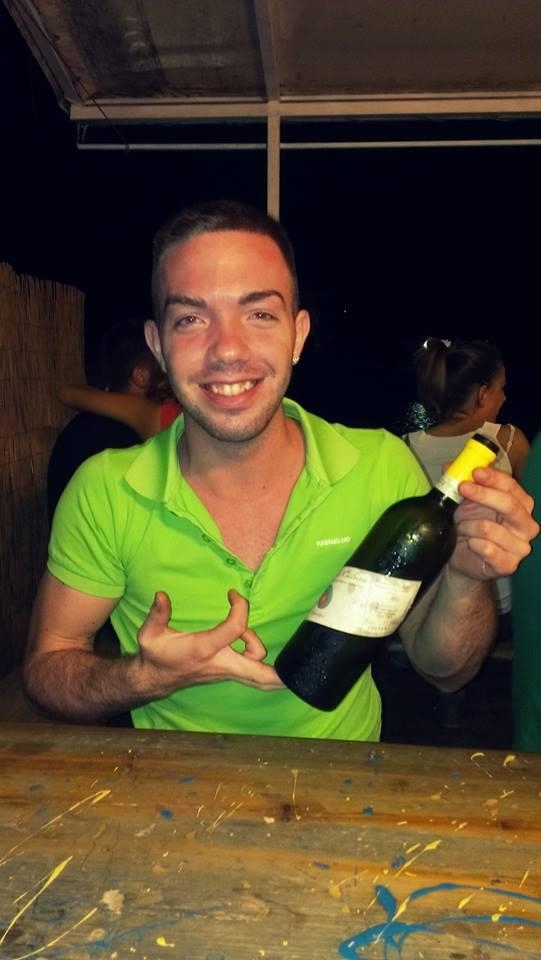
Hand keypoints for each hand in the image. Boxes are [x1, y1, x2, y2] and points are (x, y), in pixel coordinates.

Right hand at [135, 588, 283, 697]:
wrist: (155, 679)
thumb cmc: (156, 654)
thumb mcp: (150, 634)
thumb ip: (157, 614)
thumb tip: (161, 595)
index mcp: (205, 649)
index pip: (235, 628)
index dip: (240, 608)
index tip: (233, 594)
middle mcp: (222, 663)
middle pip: (258, 673)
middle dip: (278, 675)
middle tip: (296, 671)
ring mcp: (228, 672)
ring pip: (259, 676)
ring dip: (265, 657)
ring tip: (247, 636)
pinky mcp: (229, 674)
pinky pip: (254, 675)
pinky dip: (264, 668)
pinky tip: (264, 656)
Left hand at [450, 466, 538, 580]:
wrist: (461, 557)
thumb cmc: (468, 525)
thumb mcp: (465, 500)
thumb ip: (461, 482)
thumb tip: (450, 467)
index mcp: (521, 504)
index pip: (512, 487)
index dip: (493, 478)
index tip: (474, 472)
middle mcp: (526, 524)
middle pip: (509, 505)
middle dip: (483, 495)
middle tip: (462, 488)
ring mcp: (520, 547)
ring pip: (489, 528)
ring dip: (467, 525)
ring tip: (461, 527)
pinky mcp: (508, 565)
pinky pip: (487, 549)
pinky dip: (473, 543)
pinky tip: (469, 543)